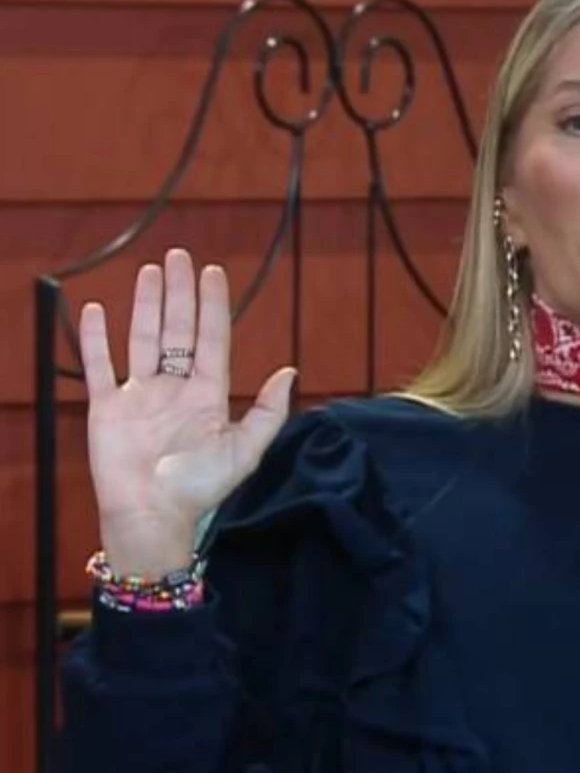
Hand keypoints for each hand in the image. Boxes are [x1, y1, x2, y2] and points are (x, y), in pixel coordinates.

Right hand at [81, 248, 296, 576]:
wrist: (153, 517)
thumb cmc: (201, 488)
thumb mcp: (246, 449)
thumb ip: (268, 411)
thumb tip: (290, 371)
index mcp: (207, 394)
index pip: (211, 339)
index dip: (213, 305)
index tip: (213, 272)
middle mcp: (174, 389)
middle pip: (177, 331)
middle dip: (180, 293)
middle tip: (179, 256)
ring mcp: (140, 396)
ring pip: (142, 339)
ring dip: (146, 305)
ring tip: (150, 271)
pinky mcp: (107, 408)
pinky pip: (99, 366)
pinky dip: (95, 339)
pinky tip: (97, 310)